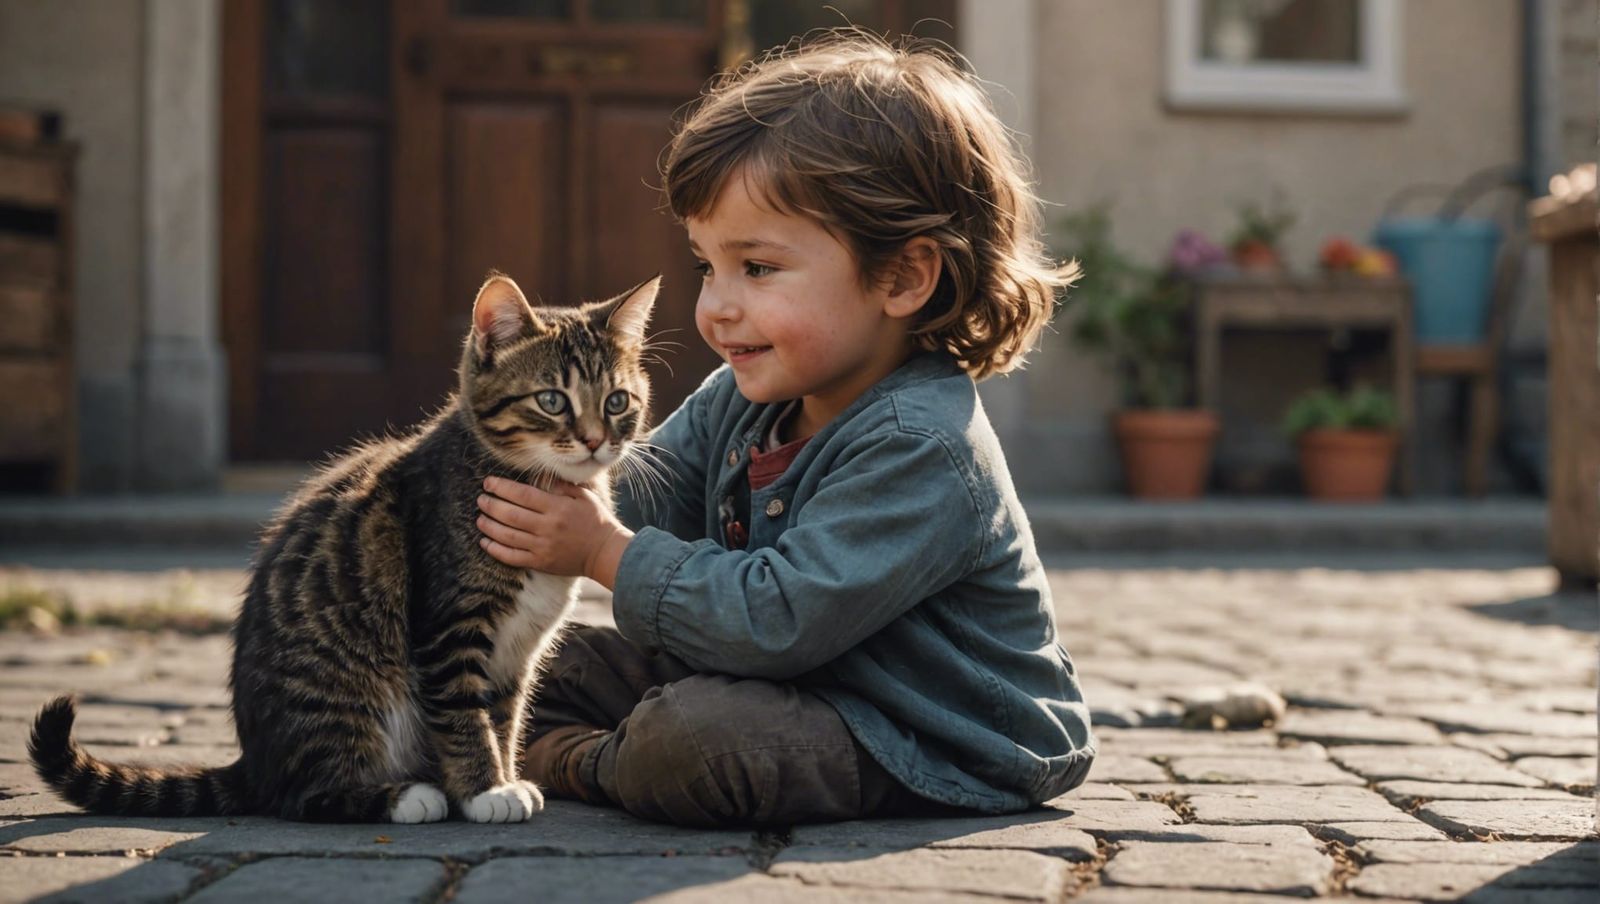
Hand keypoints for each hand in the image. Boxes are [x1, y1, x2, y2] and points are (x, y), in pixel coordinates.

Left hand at [476, 476, 632, 586]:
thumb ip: (562, 486)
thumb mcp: (584, 496)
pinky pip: (512, 557)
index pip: (522, 495)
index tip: (488, 483)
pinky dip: (496, 550)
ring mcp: (542, 547)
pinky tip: (485, 542)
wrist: (605, 552)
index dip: (502, 487)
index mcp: (557, 508)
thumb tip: (541, 476)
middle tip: (481, 499)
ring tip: (479, 518)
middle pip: (510, 514)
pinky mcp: (540, 563)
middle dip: (491, 505)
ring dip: (489, 526)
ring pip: (507, 536)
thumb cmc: (596, 520)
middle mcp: (547, 527)